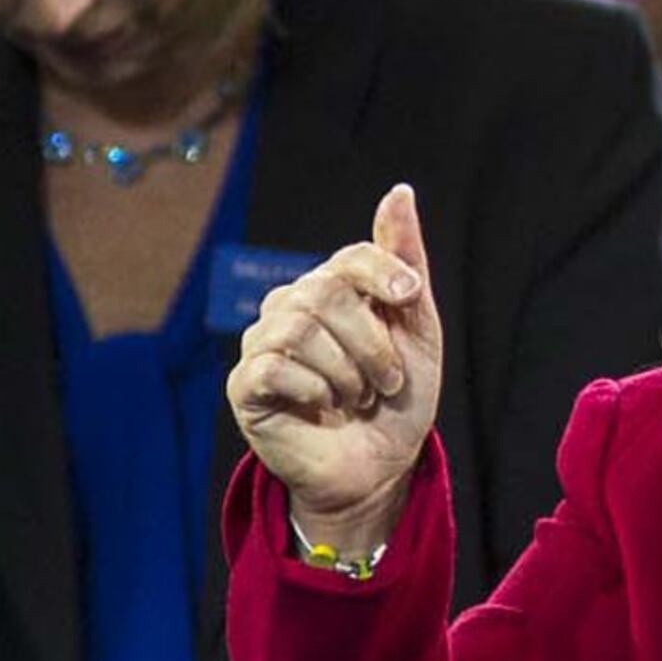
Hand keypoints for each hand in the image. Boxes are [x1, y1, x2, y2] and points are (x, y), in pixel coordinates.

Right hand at [230, 182, 443, 546]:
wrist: (379, 469)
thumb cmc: (396, 400)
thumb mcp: (417, 330)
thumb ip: (405, 262)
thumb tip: (399, 191)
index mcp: (333, 289)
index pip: (349, 256)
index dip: (381, 270)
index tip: (409, 297)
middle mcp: (290, 307)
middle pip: (324, 291)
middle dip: (371, 342)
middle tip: (385, 382)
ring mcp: (262, 344)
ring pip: (300, 328)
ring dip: (346, 373)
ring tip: (357, 399)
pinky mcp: (245, 385)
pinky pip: (272, 366)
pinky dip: (314, 391)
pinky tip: (323, 408)